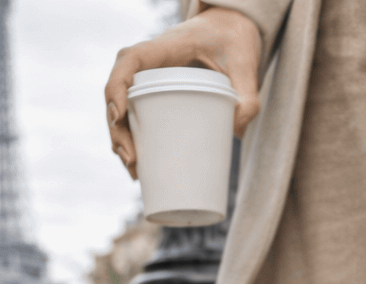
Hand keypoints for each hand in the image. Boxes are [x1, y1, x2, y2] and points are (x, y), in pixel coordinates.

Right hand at [105, 6, 262, 178]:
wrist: (231, 30)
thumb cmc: (234, 40)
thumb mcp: (245, 63)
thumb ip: (249, 95)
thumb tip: (236, 132)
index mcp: (164, 47)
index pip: (129, 60)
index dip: (117, 87)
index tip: (119, 116)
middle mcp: (150, 62)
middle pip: (119, 92)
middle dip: (118, 128)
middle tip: (132, 161)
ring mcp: (150, 78)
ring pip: (123, 107)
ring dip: (121, 140)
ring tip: (134, 171)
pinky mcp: (157, 93)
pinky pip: (136, 115)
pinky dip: (133, 140)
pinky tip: (138, 166)